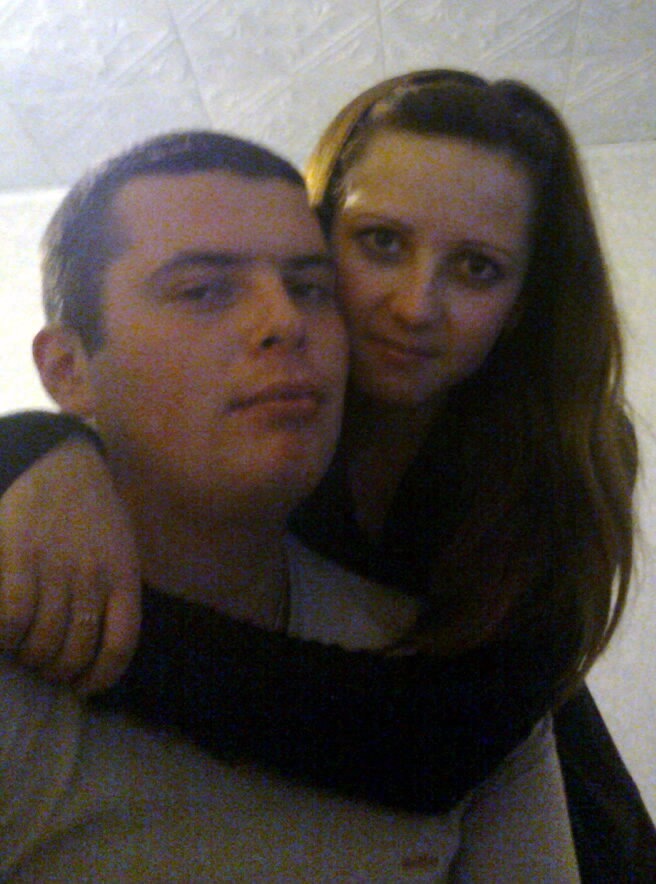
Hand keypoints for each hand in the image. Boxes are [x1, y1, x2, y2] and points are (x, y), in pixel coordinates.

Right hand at [0, 439, 140, 693]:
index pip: (119, 645)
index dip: (99, 677)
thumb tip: (99, 644)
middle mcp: (93, 577)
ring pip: (42, 642)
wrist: (57, 459)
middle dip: (58, 671)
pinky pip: (11, 618)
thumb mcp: (119, 548)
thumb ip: (114, 591)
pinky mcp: (19, 556)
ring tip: (23, 652)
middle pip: (75, 651)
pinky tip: (3, 636)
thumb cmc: (89, 509)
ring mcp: (56, 568)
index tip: (82, 686)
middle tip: (45, 667)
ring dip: (30, 657)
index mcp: (123, 576)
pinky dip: (5, 637)